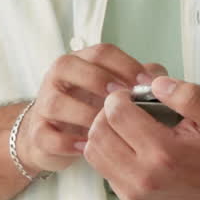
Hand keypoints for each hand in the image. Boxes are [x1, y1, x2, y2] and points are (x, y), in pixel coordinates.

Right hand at [15, 44, 167, 176]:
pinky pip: (47, 135)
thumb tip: (161, 79)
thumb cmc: (92, 108)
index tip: (146, 82)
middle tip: (123, 98)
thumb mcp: (116, 90)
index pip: (101, 52)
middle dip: (99, 81)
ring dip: (84, 114)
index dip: (125, 64)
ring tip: (107, 126)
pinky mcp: (38, 132)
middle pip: (70, 67)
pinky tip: (89, 146)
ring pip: (56, 103)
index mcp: (82, 62)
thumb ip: (139, 81)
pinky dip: (68, 142)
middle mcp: (59, 78)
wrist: (54, 137)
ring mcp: (45, 104)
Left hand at [82, 76, 199, 199]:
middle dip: (106, 113)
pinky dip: (109, 152)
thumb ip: (187, 94)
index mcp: (164, 153)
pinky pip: (103, 169)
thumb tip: (155, 83)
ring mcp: (134, 194)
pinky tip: (129, 144)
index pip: (116, 114)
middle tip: (125, 107)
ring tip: (125, 124)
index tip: (132, 95)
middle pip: (98, 134)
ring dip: (103, 132)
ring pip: (93, 153)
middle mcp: (144, 178)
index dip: (120, 97)